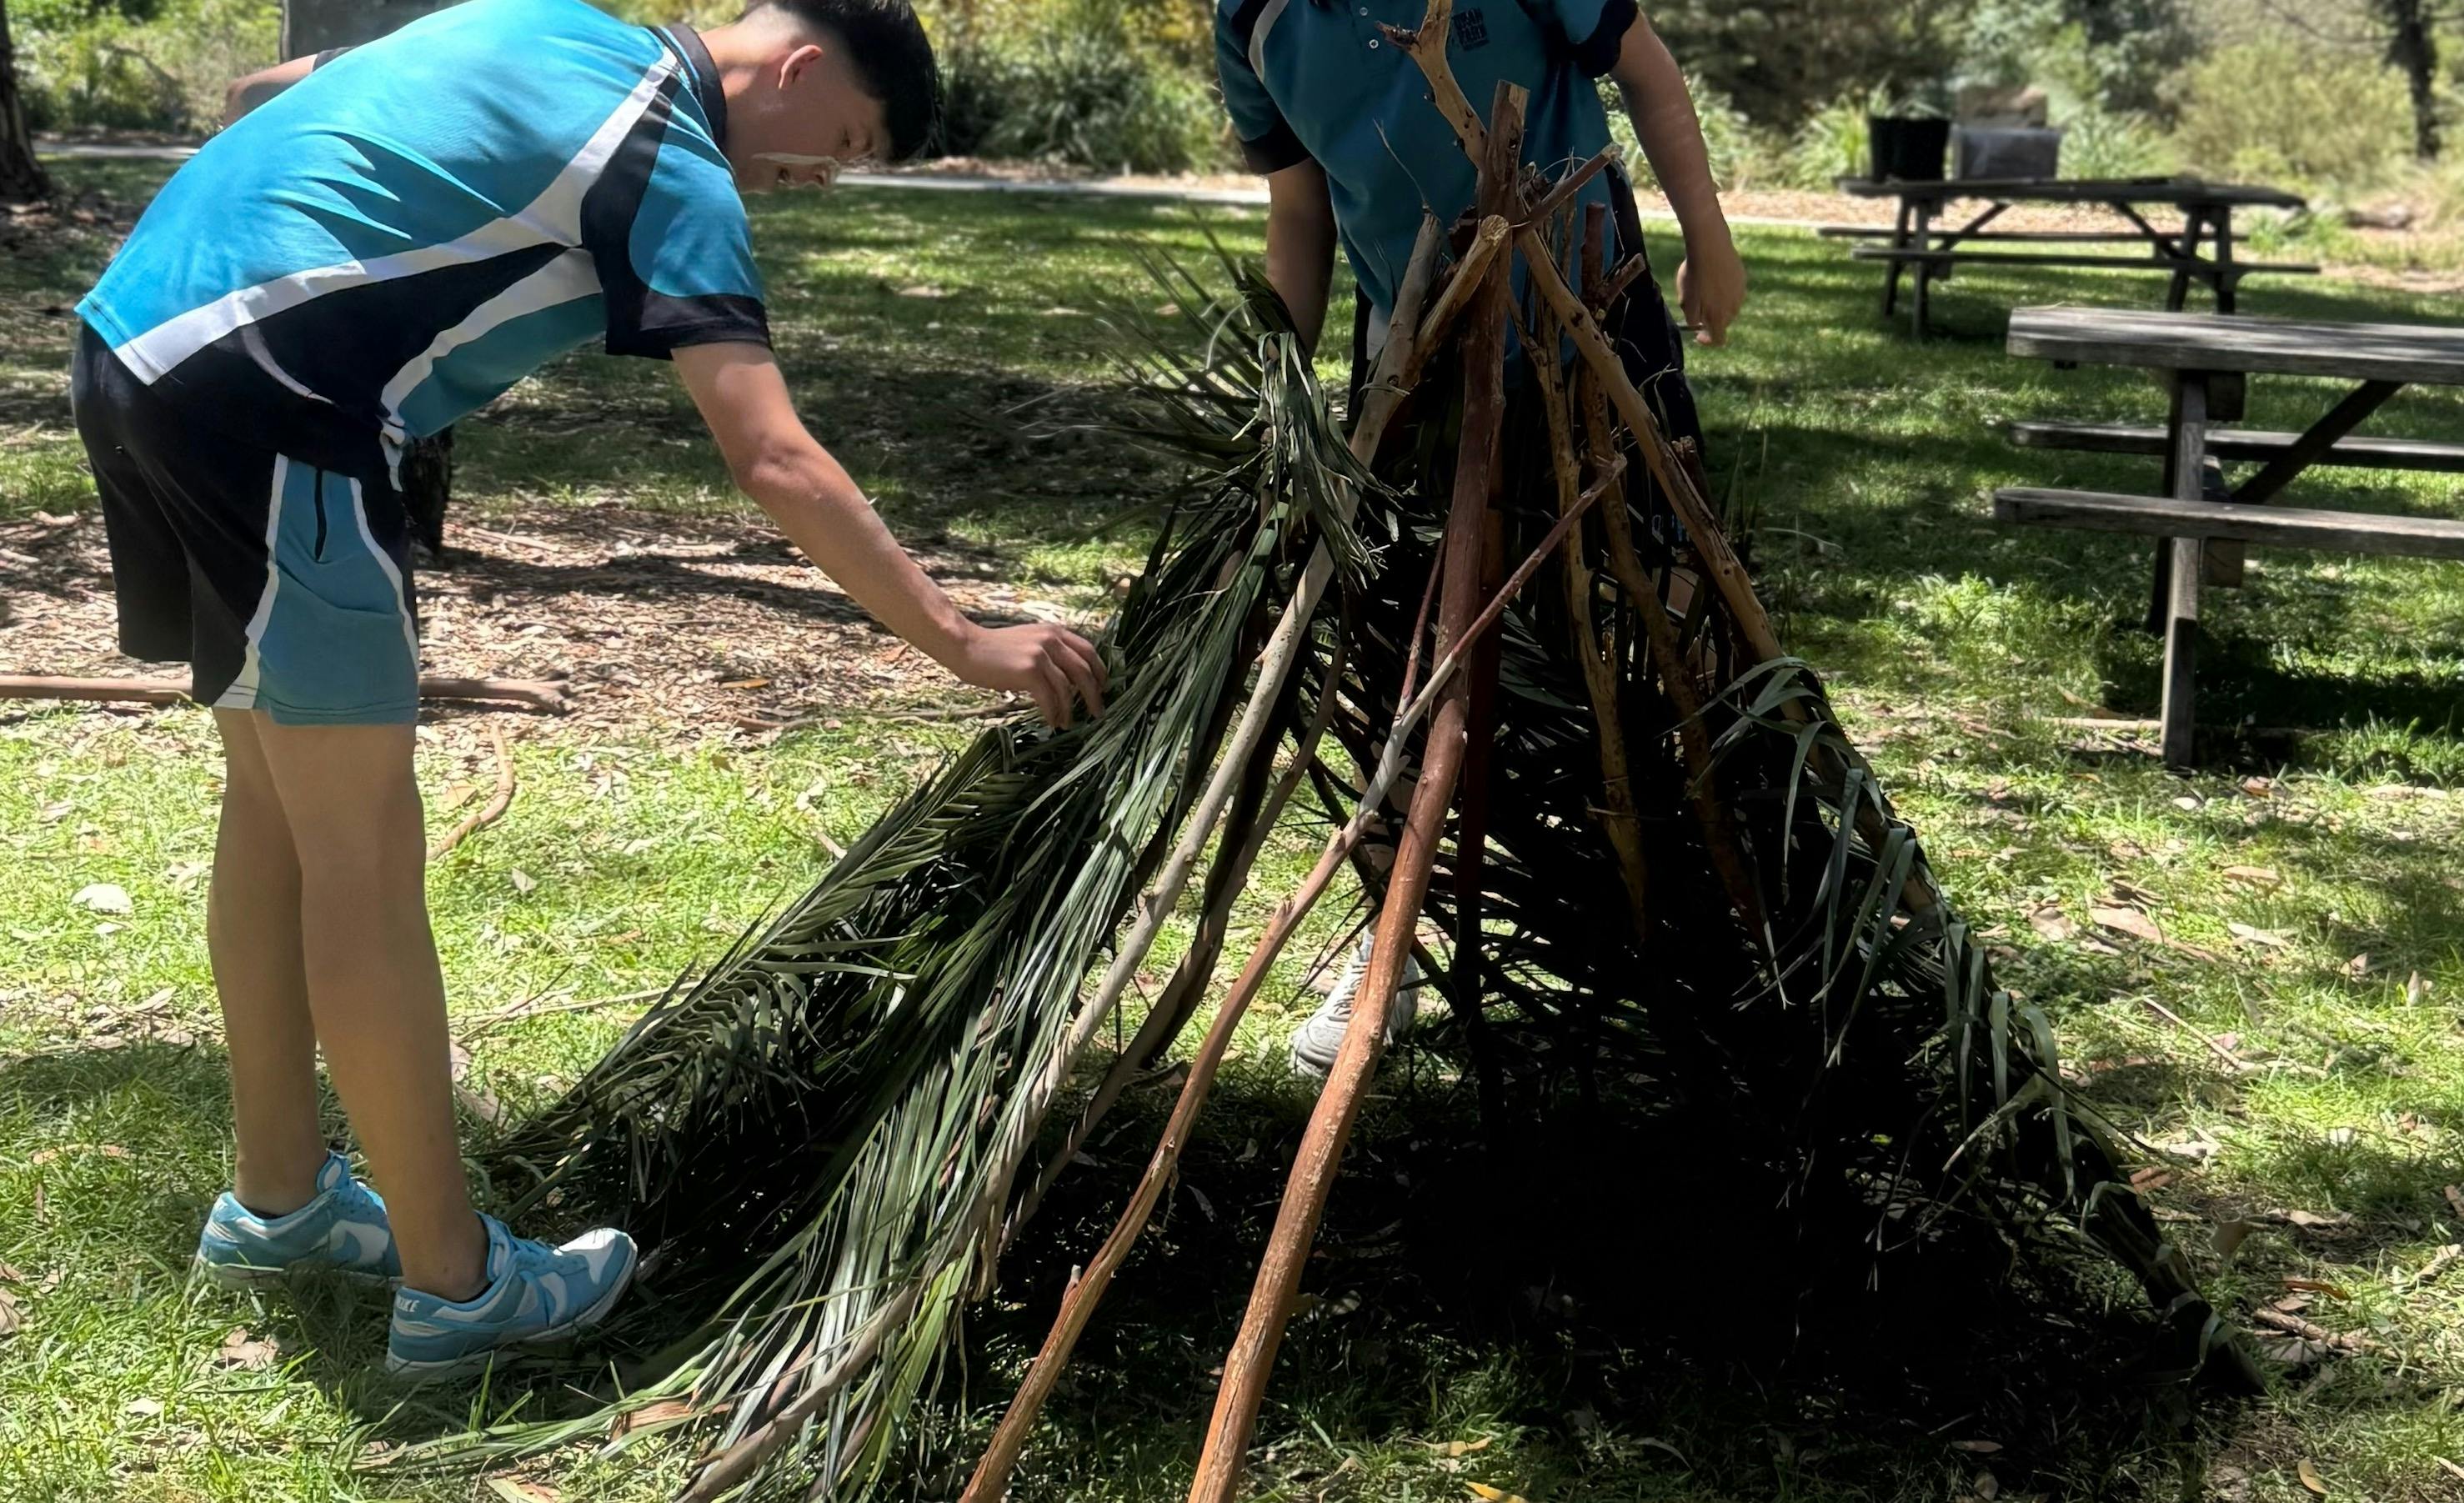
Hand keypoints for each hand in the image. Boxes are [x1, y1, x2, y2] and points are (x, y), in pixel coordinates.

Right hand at [951, 622, 1108, 727]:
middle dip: (1094, 694)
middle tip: (1098, 712)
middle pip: (1084, 671)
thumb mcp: (1029, 642)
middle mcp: (1052, 639)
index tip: (1104, 688)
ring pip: (1067, 688)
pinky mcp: (1029, 670)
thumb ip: (1051, 653)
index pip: (1089, 650)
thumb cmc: (995, 650)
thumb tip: (1071, 680)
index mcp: (1055, 631)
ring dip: (1070, 709)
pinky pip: (1049, 698)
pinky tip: (1053, 721)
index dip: (1100, 671)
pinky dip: (1053, 712)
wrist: (967, 647)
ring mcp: (1041, 654)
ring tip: (1068, 723)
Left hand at [1675, 227, 1745, 346]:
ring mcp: (1740, 293)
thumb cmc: (1695, 275)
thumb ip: (1692, 318)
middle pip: (1723, 323)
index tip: (1698, 334)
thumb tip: (1697, 325)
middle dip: (1711, 319)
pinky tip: (1713, 277)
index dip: (1708, 340)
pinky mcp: (1743, 279)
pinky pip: (1733, 291)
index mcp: (1719, 317)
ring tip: (1704, 287)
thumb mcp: (1686, 300)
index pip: (1719, 340)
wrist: (1710, 247)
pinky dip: (1724, 290)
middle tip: (1697, 307)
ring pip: (1729, 307)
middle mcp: (1733, 309)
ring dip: (1718, 304)